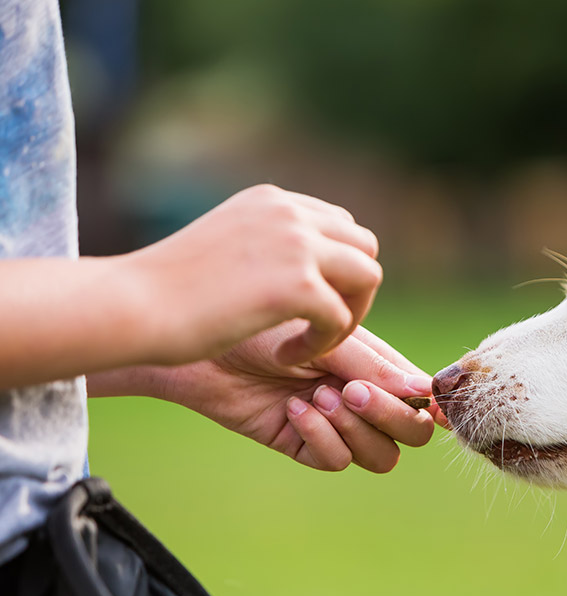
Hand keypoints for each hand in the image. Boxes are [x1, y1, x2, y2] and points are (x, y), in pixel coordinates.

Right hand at [123, 184, 382, 366]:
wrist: (132, 306)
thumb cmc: (167, 290)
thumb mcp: (225, 248)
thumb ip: (266, 244)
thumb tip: (305, 263)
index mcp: (272, 200)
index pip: (340, 225)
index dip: (336, 270)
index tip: (308, 305)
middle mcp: (289, 213)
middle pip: (364, 247)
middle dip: (352, 291)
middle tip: (319, 327)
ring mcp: (297, 245)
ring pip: (368, 277)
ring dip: (347, 316)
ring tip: (309, 342)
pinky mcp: (299, 285)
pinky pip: (340, 318)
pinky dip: (321, 344)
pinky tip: (285, 356)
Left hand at [153, 324, 436, 471]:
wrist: (201, 341)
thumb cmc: (263, 324)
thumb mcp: (326, 337)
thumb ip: (375, 366)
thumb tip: (424, 392)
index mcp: (377, 365)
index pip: (422, 397)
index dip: (426, 403)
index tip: (416, 395)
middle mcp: (363, 397)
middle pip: (411, 433)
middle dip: (391, 416)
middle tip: (353, 391)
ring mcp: (336, 424)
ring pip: (380, 456)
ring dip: (356, 430)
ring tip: (320, 397)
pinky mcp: (304, 444)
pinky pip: (336, 460)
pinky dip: (322, 437)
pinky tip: (293, 408)